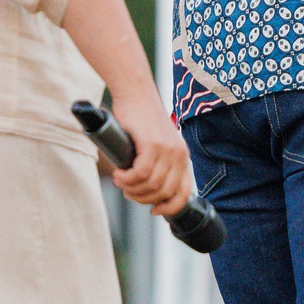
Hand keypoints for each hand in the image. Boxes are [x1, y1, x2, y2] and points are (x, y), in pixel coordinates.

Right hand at [108, 93, 195, 217]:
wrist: (136, 92)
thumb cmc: (140, 118)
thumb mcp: (155, 144)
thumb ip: (156, 163)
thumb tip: (146, 189)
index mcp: (182, 157)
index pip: (184, 193)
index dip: (169, 208)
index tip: (154, 210)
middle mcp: (179, 154)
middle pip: (164, 192)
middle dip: (143, 198)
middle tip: (128, 190)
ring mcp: (168, 149)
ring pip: (152, 185)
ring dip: (132, 188)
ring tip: (121, 180)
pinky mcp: (153, 143)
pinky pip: (142, 173)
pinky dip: (128, 178)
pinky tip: (120, 174)